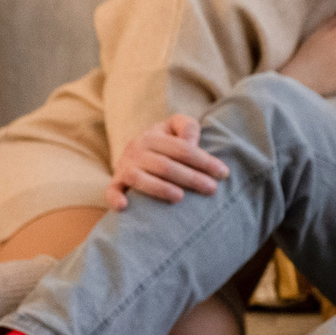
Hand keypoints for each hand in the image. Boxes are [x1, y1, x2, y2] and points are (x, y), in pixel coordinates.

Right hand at [107, 113, 228, 209]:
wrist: (134, 152)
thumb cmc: (164, 143)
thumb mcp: (174, 128)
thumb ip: (187, 127)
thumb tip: (191, 142)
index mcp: (153, 136)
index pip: (182, 148)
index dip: (203, 160)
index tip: (223, 173)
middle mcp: (136, 150)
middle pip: (165, 165)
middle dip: (190, 177)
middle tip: (211, 189)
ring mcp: (125, 167)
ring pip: (140, 178)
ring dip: (159, 188)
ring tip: (180, 197)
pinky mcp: (116, 183)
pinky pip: (112, 191)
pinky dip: (115, 198)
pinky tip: (124, 207)